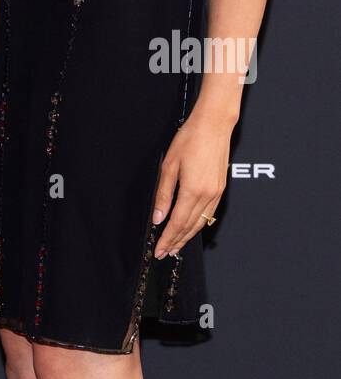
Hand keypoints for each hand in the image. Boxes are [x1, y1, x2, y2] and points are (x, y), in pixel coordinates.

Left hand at [152, 111, 230, 258]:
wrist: (214, 125)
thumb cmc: (190, 140)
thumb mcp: (169, 165)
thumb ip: (163, 194)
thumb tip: (158, 217)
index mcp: (193, 191)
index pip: (177, 223)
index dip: (167, 239)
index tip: (158, 250)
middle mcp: (207, 196)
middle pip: (190, 227)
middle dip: (176, 242)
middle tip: (164, 253)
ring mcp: (216, 194)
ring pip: (200, 223)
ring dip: (187, 236)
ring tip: (176, 245)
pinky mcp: (220, 189)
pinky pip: (208, 214)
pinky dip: (198, 225)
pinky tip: (191, 227)